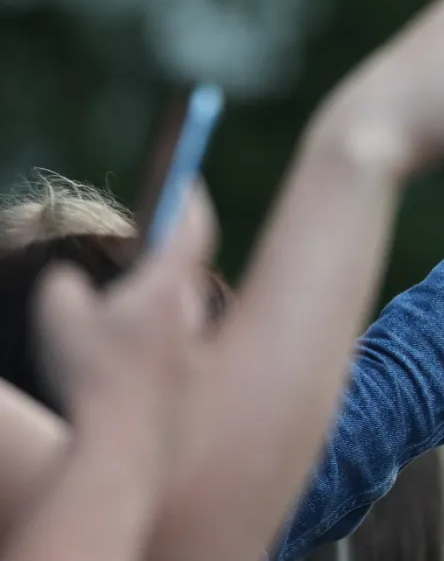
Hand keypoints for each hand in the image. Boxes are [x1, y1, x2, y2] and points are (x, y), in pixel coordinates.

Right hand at [36, 184, 214, 438]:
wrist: (123, 455)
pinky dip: (150, 348)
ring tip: (122, 308)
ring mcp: (197, 355)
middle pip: (185, 271)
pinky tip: (122, 364)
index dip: (188, 197)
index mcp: (171, 285)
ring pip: (179, 317)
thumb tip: (70, 280)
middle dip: (164, 258)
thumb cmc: (92, 378)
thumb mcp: (57, 315)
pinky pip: (172, 355)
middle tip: (146, 242)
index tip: (186, 178)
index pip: (191, 225)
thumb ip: (63, 285)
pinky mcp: (189, 391)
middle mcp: (195, 315)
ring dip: (155, 307)